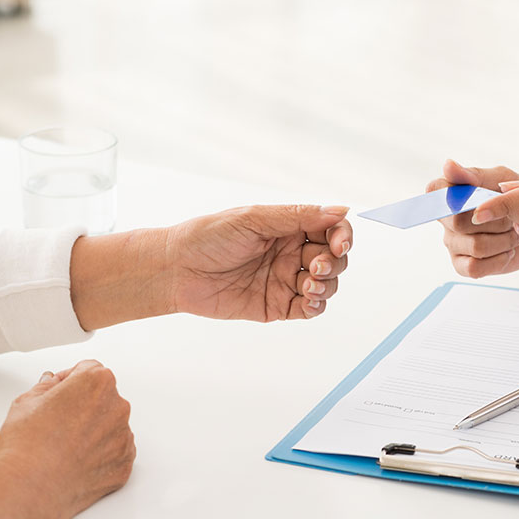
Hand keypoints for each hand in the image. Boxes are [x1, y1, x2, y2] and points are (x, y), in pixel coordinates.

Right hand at [0, 361, 134, 518]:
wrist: (29, 490)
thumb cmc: (25, 446)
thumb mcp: (25, 402)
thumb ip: (46, 386)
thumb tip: (53, 382)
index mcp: (97, 382)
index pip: (89, 370)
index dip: (69, 381)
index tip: (58, 393)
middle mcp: (118, 406)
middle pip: (102, 397)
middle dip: (84, 405)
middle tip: (57, 423)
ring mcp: (124, 436)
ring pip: (110, 425)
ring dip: (94, 430)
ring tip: (65, 446)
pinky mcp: (125, 463)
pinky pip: (115, 451)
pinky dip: (100, 455)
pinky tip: (76, 461)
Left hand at [166, 204, 351, 320]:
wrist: (177, 270)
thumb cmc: (208, 237)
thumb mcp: (254, 218)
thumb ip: (299, 216)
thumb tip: (340, 209)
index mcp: (288, 227)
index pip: (330, 229)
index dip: (342, 236)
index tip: (339, 244)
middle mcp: (290, 252)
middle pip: (334, 259)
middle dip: (332, 263)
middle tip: (314, 266)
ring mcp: (285, 280)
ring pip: (326, 285)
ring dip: (326, 285)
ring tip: (307, 284)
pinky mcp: (277, 305)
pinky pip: (309, 309)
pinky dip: (316, 305)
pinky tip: (307, 300)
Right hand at [426, 160, 518, 277]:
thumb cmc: (515, 198)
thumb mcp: (500, 179)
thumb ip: (473, 175)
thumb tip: (448, 165)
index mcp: (450, 194)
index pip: (434, 191)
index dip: (453, 195)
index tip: (479, 197)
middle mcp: (446, 220)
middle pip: (460, 222)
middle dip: (496, 221)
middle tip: (512, 218)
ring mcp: (453, 244)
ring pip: (475, 246)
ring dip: (503, 241)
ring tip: (514, 235)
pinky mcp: (462, 265)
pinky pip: (474, 267)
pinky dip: (497, 260)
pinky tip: (508, 252)